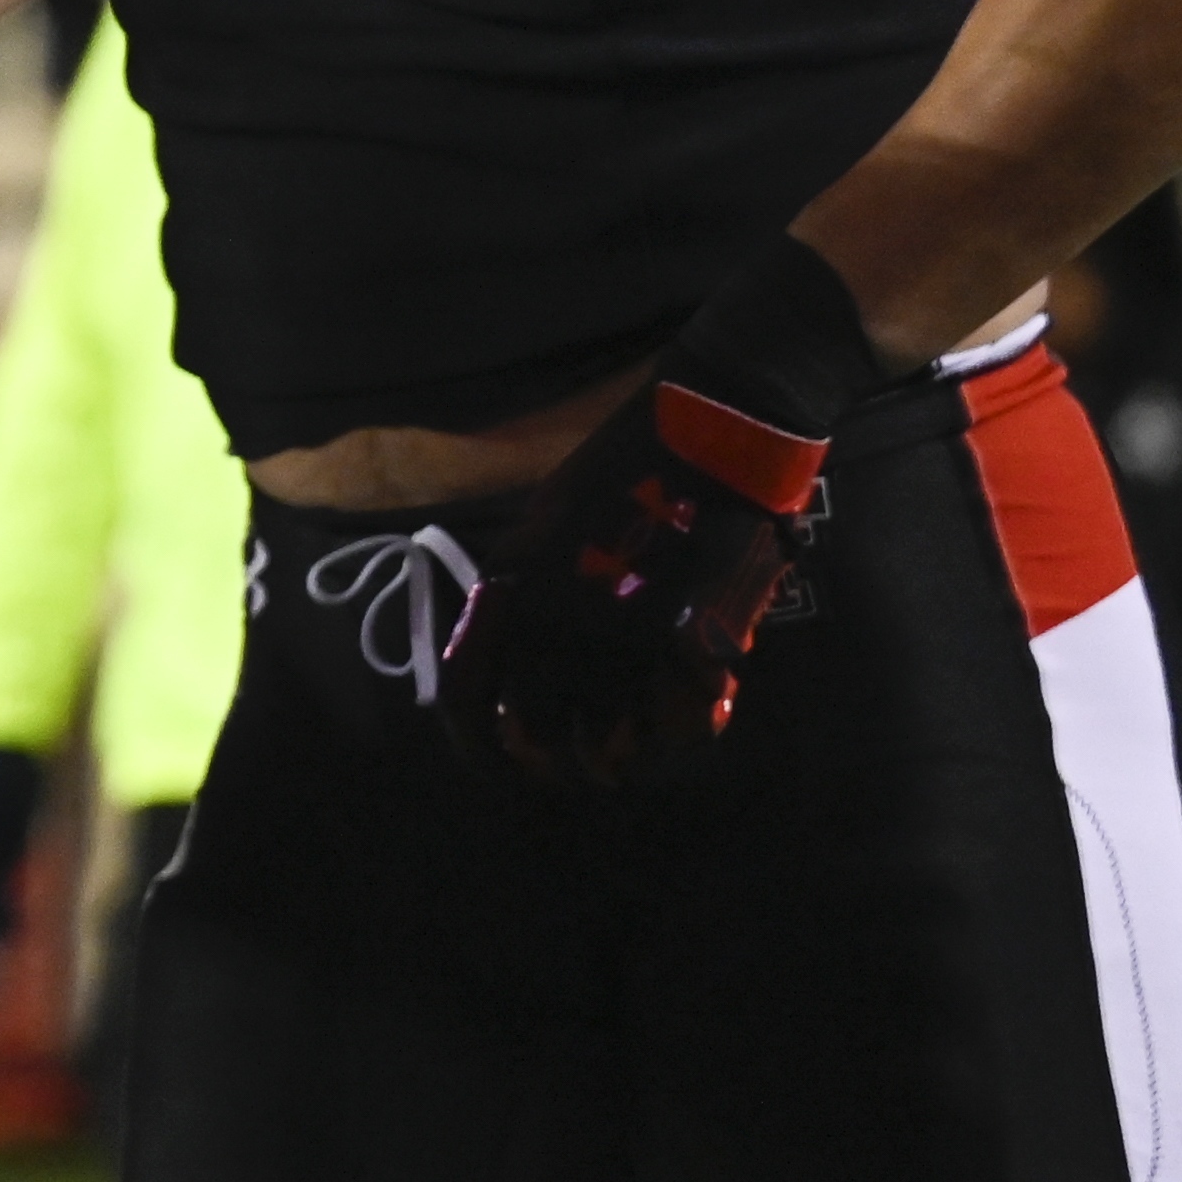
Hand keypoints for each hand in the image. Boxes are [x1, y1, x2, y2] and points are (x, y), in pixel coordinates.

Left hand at [436, 237, 880, 785]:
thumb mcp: (550, 520)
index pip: (464, 695)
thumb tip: (520, 659)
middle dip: (558, 761)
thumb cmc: (632, 462)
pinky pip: (678, 725)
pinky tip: (694, 717)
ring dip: (624, 756)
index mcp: (508, 585)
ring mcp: (618, 632)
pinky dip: (683, 734)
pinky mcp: (687, 636)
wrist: (716, 420)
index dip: (478, 745)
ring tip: (641, 747)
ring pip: (606, 746)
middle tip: (592, 759)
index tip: (501, 762)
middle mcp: (549, 619)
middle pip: (533, 736)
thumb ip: (529, 590)